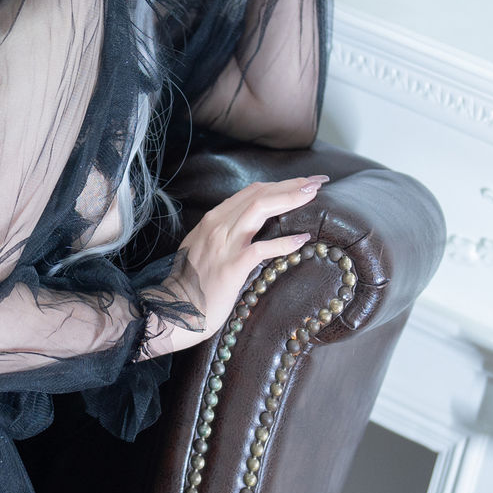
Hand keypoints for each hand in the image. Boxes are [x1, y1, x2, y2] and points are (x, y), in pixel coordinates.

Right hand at [140, 174, 325, 357]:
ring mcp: (224, 245)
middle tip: (317, 182)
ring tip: (312, 195)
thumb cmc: (193, 284)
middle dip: (290, 185)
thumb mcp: (205, 249)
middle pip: (259, 195)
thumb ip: (225, 235)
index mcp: (213, 220)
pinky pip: (262, 249)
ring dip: (289, 199)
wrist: (176, 310)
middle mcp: (217, 226)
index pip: (251, 192)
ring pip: (259, 209)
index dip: (279, 184)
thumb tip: (252, 229)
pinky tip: (302, 239)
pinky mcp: (231, 267)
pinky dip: (284, 242)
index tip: (302, 182)